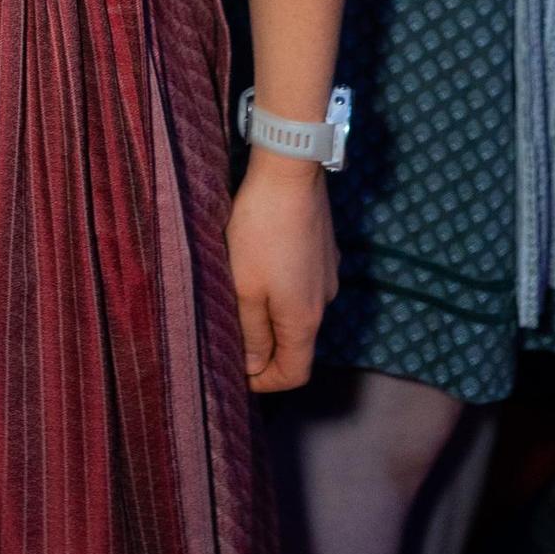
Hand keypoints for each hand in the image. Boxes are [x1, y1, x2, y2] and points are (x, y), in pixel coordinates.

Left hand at [225, 151, 336, 391]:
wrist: (289, 171)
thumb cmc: (260, 229)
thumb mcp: (244, 287)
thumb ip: (251, 333)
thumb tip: (255, 367)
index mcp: (304, 319)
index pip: (294, 373)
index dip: (265, 382)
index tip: (234, 370)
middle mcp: (324, 302)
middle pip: (296, 344)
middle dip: (263, 347)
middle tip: (227, 331)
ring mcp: (327, 275)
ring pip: (297, 311)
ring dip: (269, 313)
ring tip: (236, 293)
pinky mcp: (323, 251)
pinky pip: (301, 284)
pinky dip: (279, 288)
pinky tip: (256, 264)